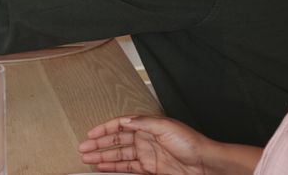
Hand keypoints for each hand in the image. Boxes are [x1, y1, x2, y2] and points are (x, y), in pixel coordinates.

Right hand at [78, 116, 210, 174]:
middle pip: (116, 140)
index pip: (121, 124)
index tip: (91, 134)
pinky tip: (103, 167)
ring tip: (88, 159)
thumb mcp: (165, 126)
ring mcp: (146, 153)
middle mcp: (144, 138)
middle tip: (83, 149)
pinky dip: (114, 167)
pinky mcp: (149, 167)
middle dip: (99, 144)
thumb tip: (125, 120)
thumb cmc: (190, 142)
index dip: (105, 129)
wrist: (204, 163)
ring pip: (119, 154)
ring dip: (103, 156)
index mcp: (148, 125)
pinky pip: (127, 167)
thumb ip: (143, 123)